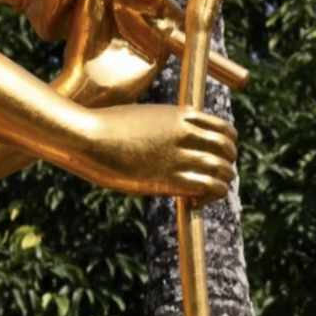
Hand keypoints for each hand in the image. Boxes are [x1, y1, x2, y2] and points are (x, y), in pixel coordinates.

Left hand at [56, 0, 179, 107]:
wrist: (84, 82)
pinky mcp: (160, 54)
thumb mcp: (90, 6)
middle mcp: (142, 20)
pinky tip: (145, 19)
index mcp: (127, 7)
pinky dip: (160, 24)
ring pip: (164, 11)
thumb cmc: (82, 46)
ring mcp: (153, 37)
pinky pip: (170, 34)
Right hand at [79, 102, 236, 201]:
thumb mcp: (142, 117)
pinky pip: (210, 187)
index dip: (225, 145)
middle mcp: (187, 133)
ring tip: (204, 191)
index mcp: (181, 115)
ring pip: (224, 170)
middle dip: (225, 164)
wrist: (88, 136)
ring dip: (220, 181)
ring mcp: (180, 156)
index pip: (225, 130)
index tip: (214, 156)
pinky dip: (210, 195)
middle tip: (211, 176)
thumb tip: (163, 140)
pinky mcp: (171, 179)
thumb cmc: (105, 127)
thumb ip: (163, 127)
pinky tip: (195, 200)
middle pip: (228, 150)